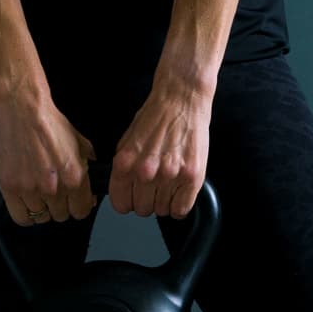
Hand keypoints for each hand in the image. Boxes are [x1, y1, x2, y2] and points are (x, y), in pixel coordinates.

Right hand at [0, 93, 97, 224]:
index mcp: (74, 178)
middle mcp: (53, 188)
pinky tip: (27, 204)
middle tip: (54, 193)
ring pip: (41, 217)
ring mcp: (30, 190)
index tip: (73, 203)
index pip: (81, 211)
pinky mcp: (10, 189)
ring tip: (39, 193)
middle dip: (60, 206)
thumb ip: (89, 168)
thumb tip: (91, 190)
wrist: (23, 113)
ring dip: (42, 208)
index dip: (78, 207)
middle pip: (61, 216)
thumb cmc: (50, 124)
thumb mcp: (81, 143)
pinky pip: (21, 218)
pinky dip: (25, 215)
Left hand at [108, 73, 210, 217]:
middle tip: (155, 186)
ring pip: (162, 210)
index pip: (121, 204)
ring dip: (165, 201)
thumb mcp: (127, 141)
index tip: (134, 198)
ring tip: (169, 182)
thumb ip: (123, 168)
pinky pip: (181, 209)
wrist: (181, 100)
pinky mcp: (191, 177)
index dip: (128, 202)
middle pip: (143, 209)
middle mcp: (145, 172)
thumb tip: (123, 191)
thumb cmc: (156, 117)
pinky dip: (180, 204)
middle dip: (148, 200)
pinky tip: (180, 191)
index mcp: (125, 163)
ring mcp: (169, 176)